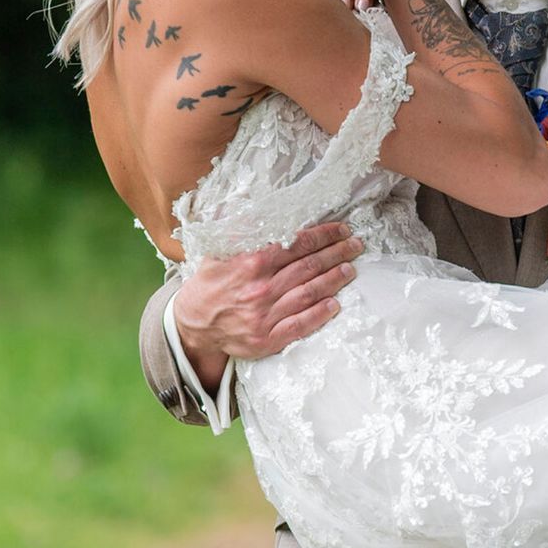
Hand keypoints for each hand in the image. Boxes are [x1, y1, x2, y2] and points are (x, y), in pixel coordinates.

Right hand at [171, 221, 363, 383]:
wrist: (192, 324)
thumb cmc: (209, 284)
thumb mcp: (218, 251)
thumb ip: (241, 233)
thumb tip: (261, 209)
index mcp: (252, 263)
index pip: (297, 244)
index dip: (324, 235)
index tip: (341, 229)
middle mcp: (262, 288)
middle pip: (309, 266)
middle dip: (337, 253)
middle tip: (355, 245)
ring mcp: (265, 315)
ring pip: (309, 293)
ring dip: (334, 280)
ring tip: (350, 269)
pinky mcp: (267, 339)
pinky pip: (300, 325)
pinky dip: (320, 314)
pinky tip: (335, 304)